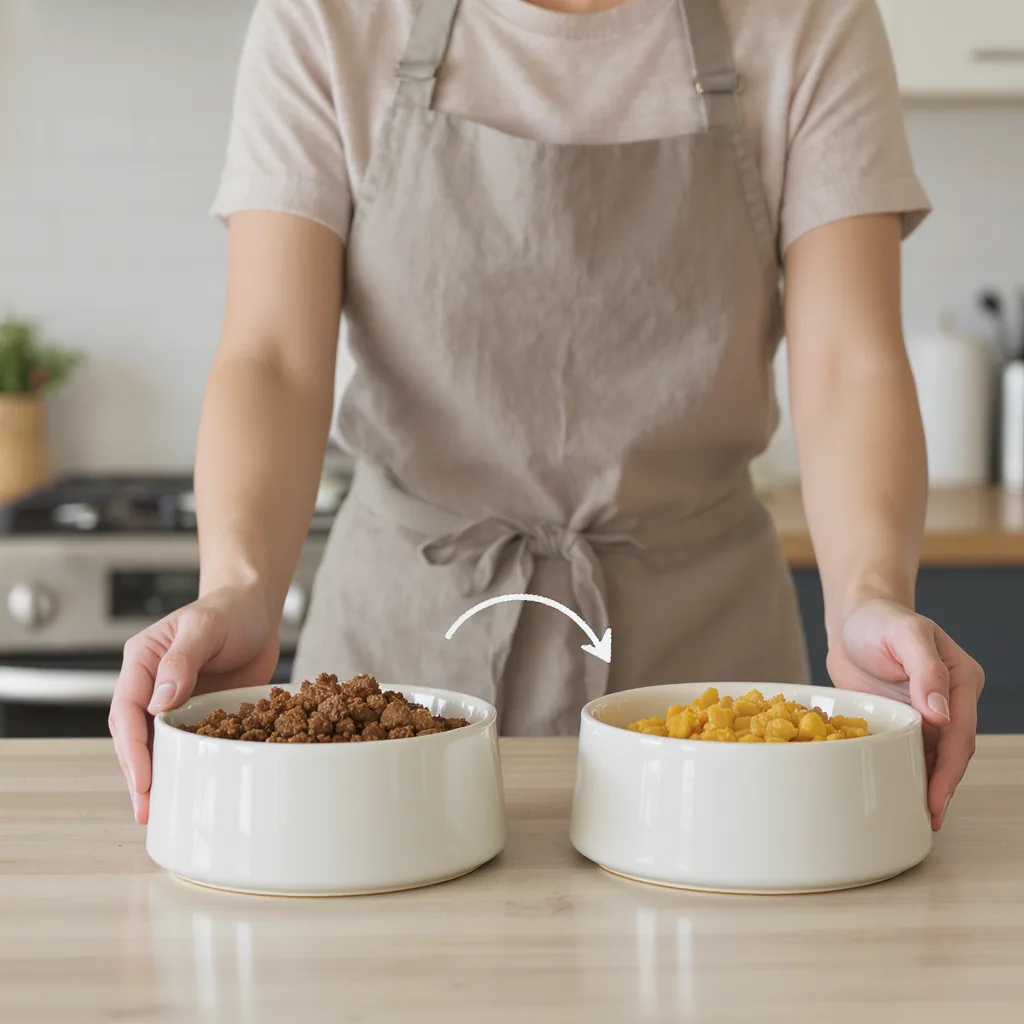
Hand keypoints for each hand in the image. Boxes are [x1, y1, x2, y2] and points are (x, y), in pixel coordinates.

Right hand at [108, 584, 279, 825]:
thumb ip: (183, 659)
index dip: (133, 747)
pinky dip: (186, 765)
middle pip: (134, 734)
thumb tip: (160, 702)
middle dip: (138, 773)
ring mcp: (174, 700)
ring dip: (158, 776)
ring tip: (160, 813)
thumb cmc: (230, 610)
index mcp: (143, 660)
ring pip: (156, 744)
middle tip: (146, 809)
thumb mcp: (206, 627)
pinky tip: (190, 789)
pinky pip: (187, 742)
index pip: (128, 708)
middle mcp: (151, 683)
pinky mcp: (198, 712)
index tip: (142, 779)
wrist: (257, 610)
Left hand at [826, 599, 983, 831]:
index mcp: (961, 679)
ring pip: (933, 757)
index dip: (950, 767)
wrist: (854, 622)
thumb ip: (925, 671)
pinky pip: (909, 751)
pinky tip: (900, 794)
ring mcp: (928, 713)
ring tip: (917, 818)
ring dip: (927, 786)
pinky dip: (907, 772)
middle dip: (942, 786)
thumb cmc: (879, 621)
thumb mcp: (904, 635)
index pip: (960, 732)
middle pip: (952, 751)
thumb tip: (940, 714)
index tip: (937, 795)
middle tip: (928, 817)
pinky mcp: (904, 720)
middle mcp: (950, 700)